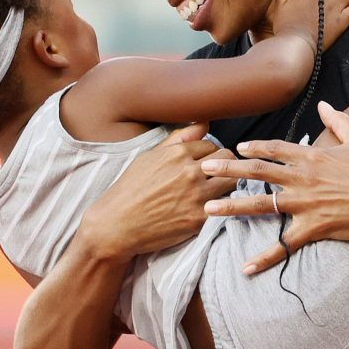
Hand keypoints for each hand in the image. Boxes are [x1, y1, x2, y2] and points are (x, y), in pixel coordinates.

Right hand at [81, 123, 237, 260]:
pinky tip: (211, 207)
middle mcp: (189, 171)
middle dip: (223, 165)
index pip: (211, 145)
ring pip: (231, 181)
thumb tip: (204, 123)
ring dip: (226, 184)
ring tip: (216, 190)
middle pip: (227, 159)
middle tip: (215, 175)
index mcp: (177, 153)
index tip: (204, 164)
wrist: (116, 225)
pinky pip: (223, 205)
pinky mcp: (199, 218)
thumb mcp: (149, 157)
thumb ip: (179, 138)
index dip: (209, 154)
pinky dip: (220, 205)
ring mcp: (197, 195)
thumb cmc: (130, 189)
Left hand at [199, 101, 348, 273]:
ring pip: (261, 205)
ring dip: (232, 208)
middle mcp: (302, 178)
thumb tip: (323, 105)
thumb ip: (338, 120)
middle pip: (257, 172)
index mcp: (312, 156)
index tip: (236, 148)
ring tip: (207, 211)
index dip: (254, 148)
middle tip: (203, 170)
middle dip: (227, 171)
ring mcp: (305, 204)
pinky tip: (245, 268)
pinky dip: (264, 258)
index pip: (274, 149)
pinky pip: (283, 245)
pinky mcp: (313, 228)